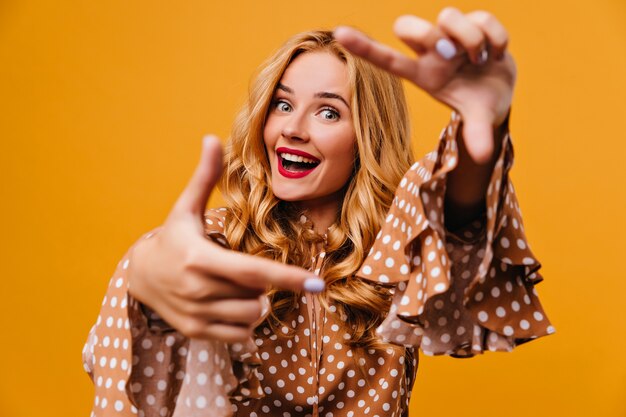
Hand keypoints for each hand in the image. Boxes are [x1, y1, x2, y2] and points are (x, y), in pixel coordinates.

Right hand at [127, 135, 323, 342]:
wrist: (140, 277)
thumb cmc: (172, 239)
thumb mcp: (185, 209)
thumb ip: (204, 176)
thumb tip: (211, 138)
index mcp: (199, 258)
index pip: (252, 271)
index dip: (287, 277)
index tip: (315, 283)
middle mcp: (197, 290)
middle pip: (258, 295)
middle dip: (263, 284)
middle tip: (242, 269)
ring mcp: (196, 315)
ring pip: (252, 316)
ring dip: (255, 302)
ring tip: (234, 286)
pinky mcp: (195, 332)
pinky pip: (241, 335)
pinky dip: (245, 322)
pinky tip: (228, 304)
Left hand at [334, 7, 515, 163]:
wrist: (501, 92)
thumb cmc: (478, 104)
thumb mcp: (478, 120)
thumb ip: (477, 134)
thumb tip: (484, 155)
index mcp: (422, 75)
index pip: (387, 61)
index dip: (364, 47)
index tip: (340, 33)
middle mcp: (432, 53)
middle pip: (405, 26)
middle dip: (429, 36)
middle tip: (454, 55)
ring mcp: (451, 35)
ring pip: (448, 16)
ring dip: (471, 39)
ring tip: (481, 60)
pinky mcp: (475, 23)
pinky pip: (482, 18)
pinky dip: (496, 38)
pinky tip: (494, 54)